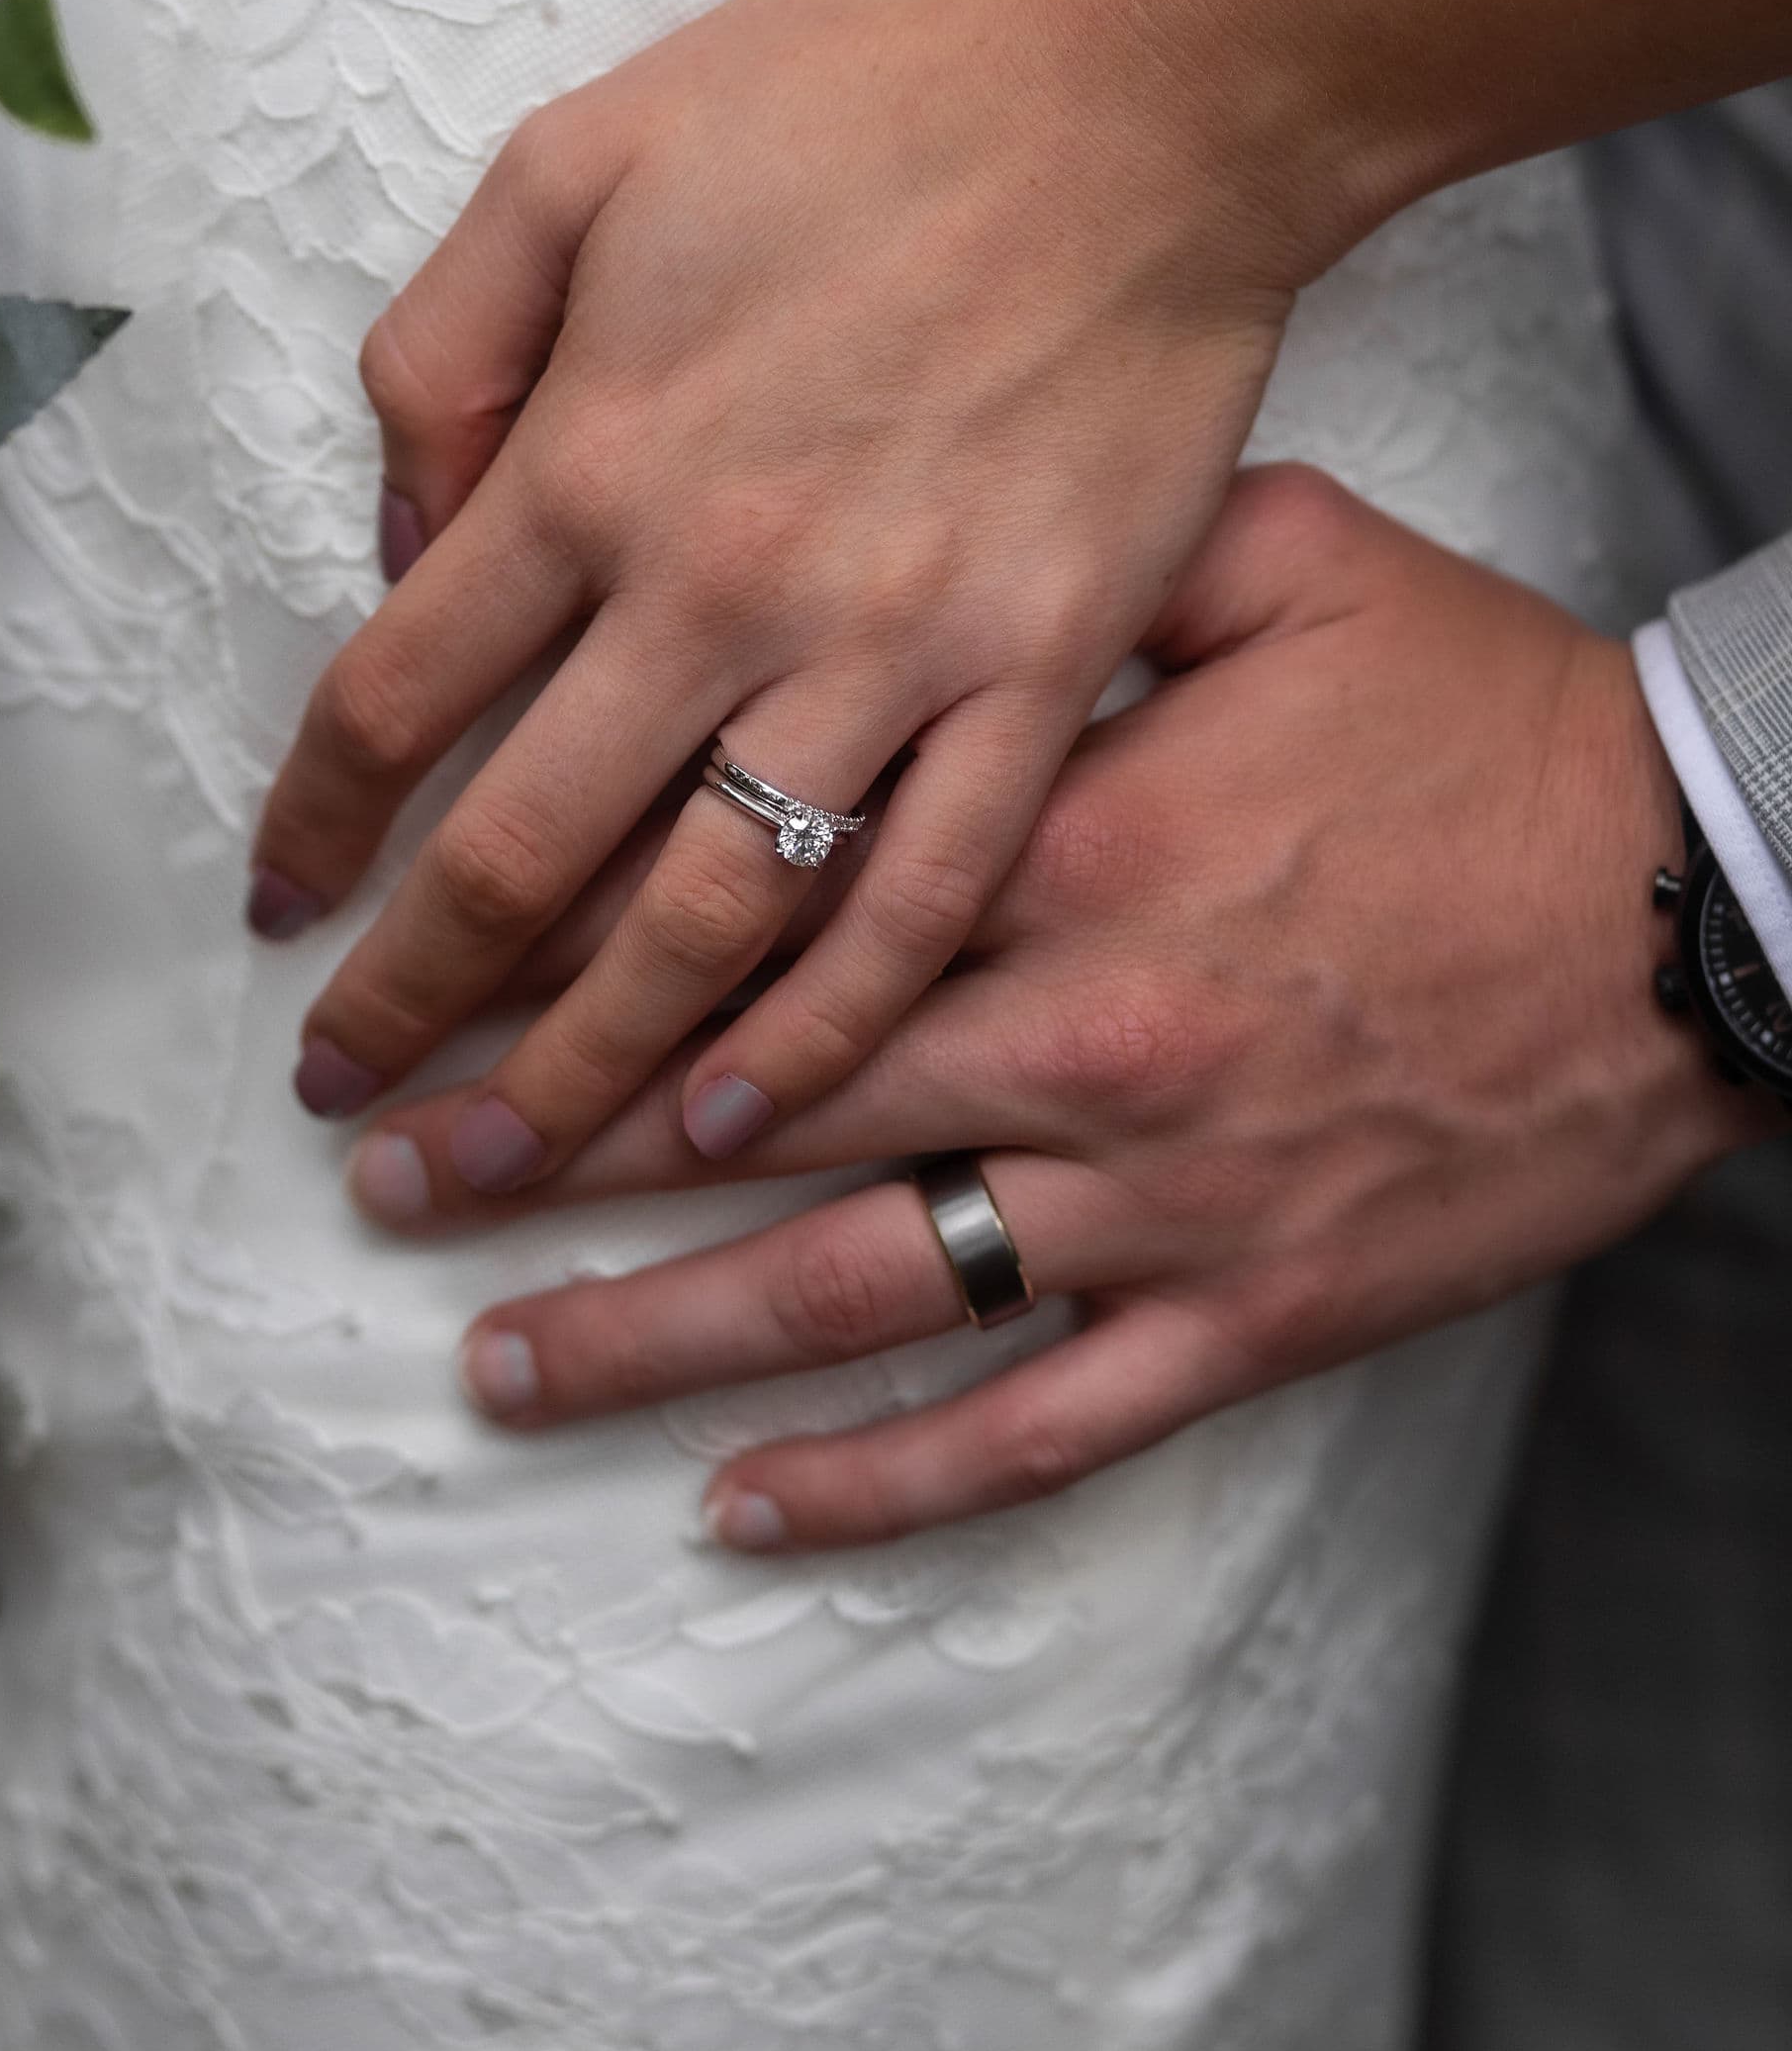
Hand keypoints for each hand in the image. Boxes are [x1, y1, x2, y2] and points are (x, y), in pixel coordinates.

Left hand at [248, 0, 1329, 1174]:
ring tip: (498, 1170)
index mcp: (592, 458)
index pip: (396, 696)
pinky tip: (746, 1117)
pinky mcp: (1041, 678)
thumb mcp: (581, 150)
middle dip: (412, 1003)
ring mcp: (890, 650)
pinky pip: (924, 893)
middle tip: (345, 1106)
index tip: (279, 914)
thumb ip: (449, 347)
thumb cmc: (859, 96)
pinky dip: (829, 1023)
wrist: (1146, 86)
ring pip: (704, 915)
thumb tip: (402, 539)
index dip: (317, 825)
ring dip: (585, 1065)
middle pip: (521, 852)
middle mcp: (720, 587)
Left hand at [340, 469, 1767, 1549]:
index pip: (752, 918)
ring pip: (855, 1293)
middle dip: (549, 1152)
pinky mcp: (1245, 1315)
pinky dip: (881, 1482)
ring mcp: (1156, 1202)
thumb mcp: (1290, 566)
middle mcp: (1072, 1040)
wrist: (1699, 898)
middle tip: (390, 1180)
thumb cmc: (1490, 722)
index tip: (443, 985)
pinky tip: (741, 1509)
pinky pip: (1034, 1426)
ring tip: (490, 1365)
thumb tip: (919, 541)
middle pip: (750, 1116)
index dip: (574, 961)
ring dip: (654, 1334)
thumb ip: (1080, 565)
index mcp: (1055, 848)